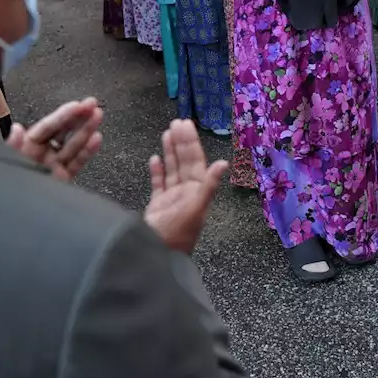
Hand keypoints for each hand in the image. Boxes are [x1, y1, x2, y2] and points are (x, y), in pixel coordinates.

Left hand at [5, 97, 102, 181]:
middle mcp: (42, 155)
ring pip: (73, 145)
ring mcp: (54, 167)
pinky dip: (87, 152)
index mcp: (26, 147)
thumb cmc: (5, 189)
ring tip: (99, 115)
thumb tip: (17, 128)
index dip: (63, 116)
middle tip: (93, 104)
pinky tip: (97, 138)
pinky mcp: (63, 181)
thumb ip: (12, 147)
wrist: (14, 220)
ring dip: (86, 130)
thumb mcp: (4, 164)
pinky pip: (77, 163)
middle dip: (78, 118)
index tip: (78, 105)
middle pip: (62, 132)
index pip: (47, 127)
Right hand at [144, 119, 227, 254]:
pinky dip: (157, 171)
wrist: (155, 255)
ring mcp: (171, 199)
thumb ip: (208, 185)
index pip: (195, 161)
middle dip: (181, 142)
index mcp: (196, 191)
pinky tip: (154, 158)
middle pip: (184, 162)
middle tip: (176, 122)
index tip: (185, 124)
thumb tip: (224, 162)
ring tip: (167, 133)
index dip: (191, 143)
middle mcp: (186, 192)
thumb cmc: (176, 233)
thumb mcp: (195, 209)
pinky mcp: (157, 206)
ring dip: (170, 152)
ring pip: (172, 170)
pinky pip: (158, 184)